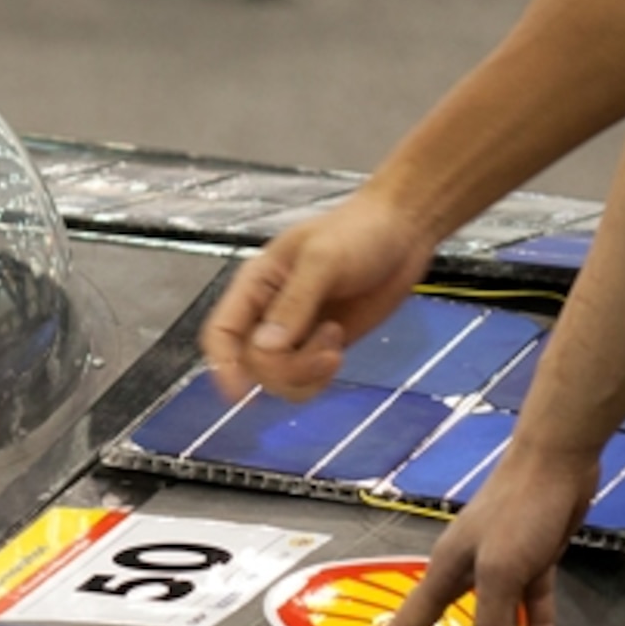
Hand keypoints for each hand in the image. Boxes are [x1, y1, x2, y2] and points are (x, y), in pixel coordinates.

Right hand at [200, 196, 435, 401]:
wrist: (403, 233)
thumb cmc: (360, 232)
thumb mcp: (324, 260)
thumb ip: (294, 303)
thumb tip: (266, 347)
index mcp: (256, 285)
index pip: (221, 332)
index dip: (222, 364)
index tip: (238, 393)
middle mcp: (268, 313)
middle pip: (252, 364)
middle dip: (287, 366)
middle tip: (328, 340)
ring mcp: (296, 333)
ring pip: (277, 379)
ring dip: (305, 373)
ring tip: (335, 339)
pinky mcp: (321, 347)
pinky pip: (304, 381)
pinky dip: (318, 379)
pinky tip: (338, 351)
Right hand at [361, 439, 598, 625]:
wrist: (556, 462)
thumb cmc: (517, 511)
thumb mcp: (499, 571)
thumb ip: (490, 619)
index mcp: (446, 569)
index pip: (413, 618)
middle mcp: (468, 570)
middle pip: (459, 625)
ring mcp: (503, 566)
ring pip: (502, 622)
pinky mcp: (533, 560)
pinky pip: (531, 606)